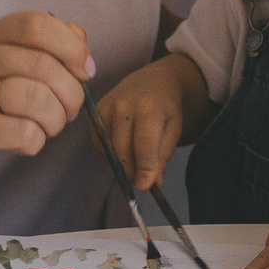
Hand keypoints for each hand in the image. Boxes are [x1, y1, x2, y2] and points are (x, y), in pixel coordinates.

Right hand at [0, 11, 94, 184]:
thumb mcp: (2, 62)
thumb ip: (42, 46)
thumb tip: (80, 37)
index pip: (36, 25)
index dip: (71, 47)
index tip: (85, 70)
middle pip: (43, 66)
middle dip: (71, 93)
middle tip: (69, 109)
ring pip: (36, 100)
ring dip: (56, 120)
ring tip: (49, 126)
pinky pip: (22, 133)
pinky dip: (37, 141)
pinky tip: (27, 141)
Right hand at [98, 55, 188, 189]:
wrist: (151, 81)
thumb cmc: (165, 108)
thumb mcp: (173, 129)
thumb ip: (162, 156)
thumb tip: (151, 184)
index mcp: (149, 107)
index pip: (144, 143)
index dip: (144, 167)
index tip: (144, 187)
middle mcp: (123, 105)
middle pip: (122, 149)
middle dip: (131, 171)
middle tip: (140, 181)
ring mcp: (106, 107)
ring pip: (109, 149)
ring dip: (120, 163)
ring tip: (134, 162)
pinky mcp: (96, 112)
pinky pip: (99, 143)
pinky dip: (110, 154)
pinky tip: (122, 148)